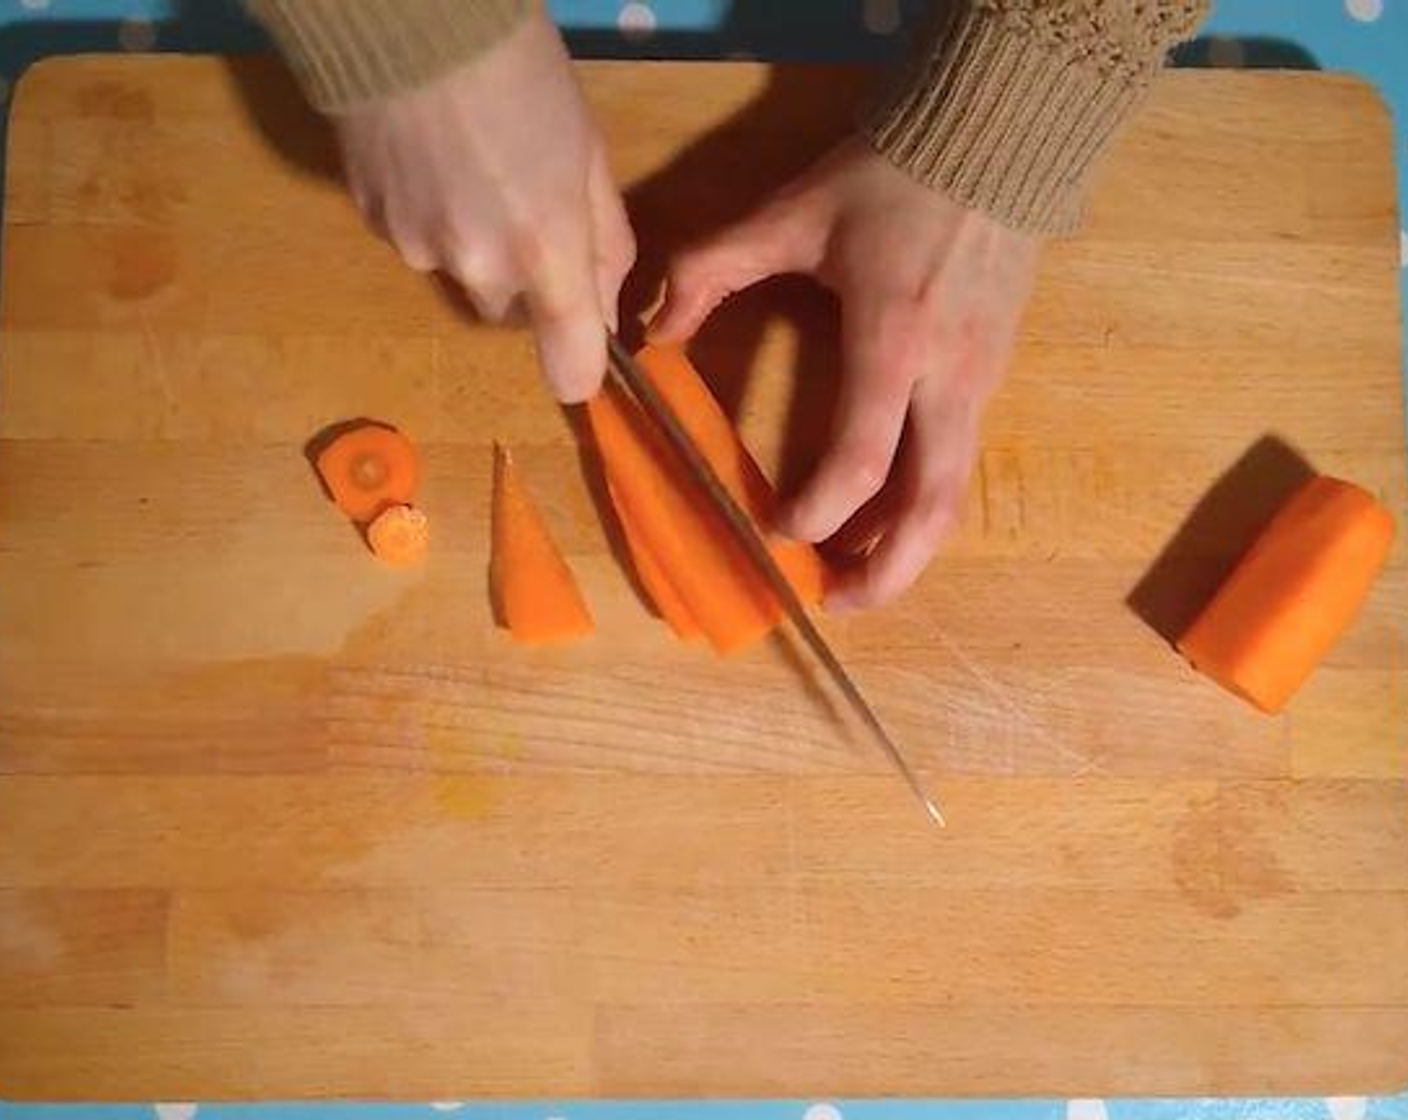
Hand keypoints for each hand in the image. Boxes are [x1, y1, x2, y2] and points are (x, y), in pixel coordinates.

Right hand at [333, 13, 633, 402]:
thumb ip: (606, 242)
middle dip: (528, 280)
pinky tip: (430, 157)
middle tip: (529, 205)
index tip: (585, 342)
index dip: (582, 366)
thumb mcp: (589, 153)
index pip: (569, 369)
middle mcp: (480, 270)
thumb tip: (606, 307)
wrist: (404, 17)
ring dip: (476, 244)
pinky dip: (431, 215)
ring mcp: (419, 251)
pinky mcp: (373, 224)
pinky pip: (418, 242)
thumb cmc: (520, 72)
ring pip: (463, 276)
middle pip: (513, 315)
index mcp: (546, 252)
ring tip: (472, 167)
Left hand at [651, 138, 1037, 608]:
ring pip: (955, 495)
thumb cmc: (890, 175)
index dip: (818, 511)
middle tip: (833, 601)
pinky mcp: (995, 374)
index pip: (862, 458)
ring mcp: (982, 380)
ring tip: (855, 577)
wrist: (999, 131)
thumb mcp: (793, 210)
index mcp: (894, 339)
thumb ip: (712, 265)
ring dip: (907, 550)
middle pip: (932, 507)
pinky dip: (922, 506)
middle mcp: (949, 377)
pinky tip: (882, 515)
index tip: (777, 530)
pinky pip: (960, 462)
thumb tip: (653, 328)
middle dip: (885, 571)